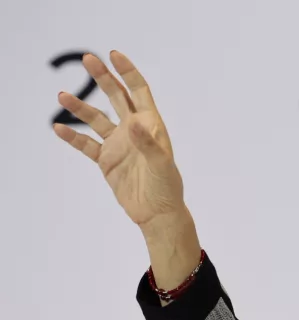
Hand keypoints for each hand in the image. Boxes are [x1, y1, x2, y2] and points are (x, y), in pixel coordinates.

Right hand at [53, 51, 184, 228]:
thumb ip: (148, 142)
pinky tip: (58, 128)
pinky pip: (86, 145)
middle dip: (103, 78)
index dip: (128, 72)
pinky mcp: (107, 161)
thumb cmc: (167, 187)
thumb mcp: (160, 164)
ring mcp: (118, 144)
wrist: (157, 213)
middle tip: (88, 59)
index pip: (139, 92)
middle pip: (116, 97)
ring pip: (96, 119)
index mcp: (151, 125)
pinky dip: (73, 137)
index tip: (114, 55)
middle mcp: (133, 130)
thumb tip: (134, 122)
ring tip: (61, 95)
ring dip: (80, 107)